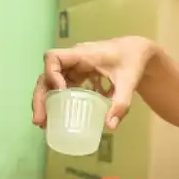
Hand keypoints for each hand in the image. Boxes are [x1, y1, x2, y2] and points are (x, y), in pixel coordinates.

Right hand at [31, 37, 154, 130]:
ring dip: (45, 101)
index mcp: (82, 55)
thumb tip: (109, 127)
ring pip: (51, 82)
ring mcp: (74, 68)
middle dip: (41, 97)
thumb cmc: (133, 61)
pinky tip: (57, 118)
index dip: (51, 74)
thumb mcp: (129, 82)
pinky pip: (62, 87)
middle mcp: (74, 60)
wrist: (138, 52)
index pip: (53, 57)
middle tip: (40, 121)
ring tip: (43, 124)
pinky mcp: (78, 75)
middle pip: (46, 75)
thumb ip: (121, 103)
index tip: (60, 92)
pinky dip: (57, 101)